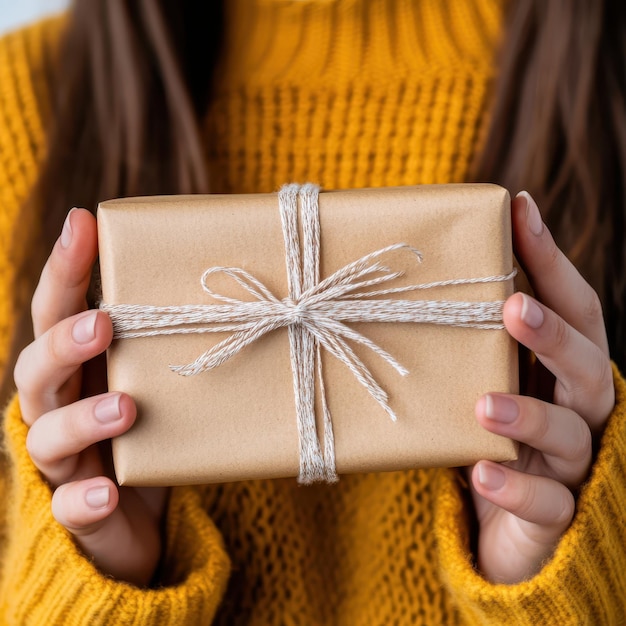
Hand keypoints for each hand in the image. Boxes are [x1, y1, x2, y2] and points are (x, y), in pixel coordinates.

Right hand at [14, 208, 166, 586]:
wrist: (147, 522)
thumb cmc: (158, 434)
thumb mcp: (168, 382)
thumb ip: (183, 344)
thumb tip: (251, 290)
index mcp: (81, 369)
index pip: (58, 312)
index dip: (64, 270)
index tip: (83, 223)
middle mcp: (61, 407)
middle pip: (37, 368)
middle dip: (64, 343)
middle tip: (103, 325)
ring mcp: (64, 462)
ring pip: (45, 436)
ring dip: (79, 418)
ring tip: (123, 407)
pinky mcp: (80, 512)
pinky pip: (69, 507)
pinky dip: (83, 498)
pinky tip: (105, 490)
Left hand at [468, 191, 614, 583]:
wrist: (495, 534)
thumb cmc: (480, 442)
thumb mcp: (471, 386)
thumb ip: (459, 346)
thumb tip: (397, 287)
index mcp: (557, 372)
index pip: (569, 307)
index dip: (550, 259)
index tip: (520, 208)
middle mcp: (576, 410)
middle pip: (586, 364)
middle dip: (553, 334)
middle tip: (515, 307)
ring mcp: (572, 465)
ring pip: (571, 434)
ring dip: (531, 415)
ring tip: (484, 404)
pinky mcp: (557, 518)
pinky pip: (547, 505)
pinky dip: (516, 490)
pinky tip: (482, 475)